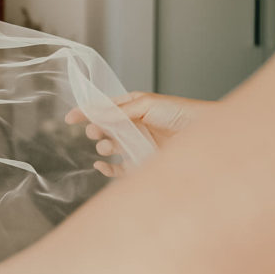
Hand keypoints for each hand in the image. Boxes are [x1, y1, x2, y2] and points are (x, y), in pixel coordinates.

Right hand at [66, 91, 212, 176]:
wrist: (205, 134)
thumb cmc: (182, 113)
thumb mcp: (147, 104)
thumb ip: (120, 111)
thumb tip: (96, 115)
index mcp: (132, 107)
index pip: (104, 109)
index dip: (86, 113)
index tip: (70, 118)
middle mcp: (133, 126)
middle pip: (104, 129)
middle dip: (96, 130)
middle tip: (96, 132)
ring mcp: (137, 145)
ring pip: (110, 147)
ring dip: (104, 146)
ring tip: (109, 146)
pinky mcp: (142, 163)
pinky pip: (119, 169)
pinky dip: (108, 169)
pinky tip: (102, 165)